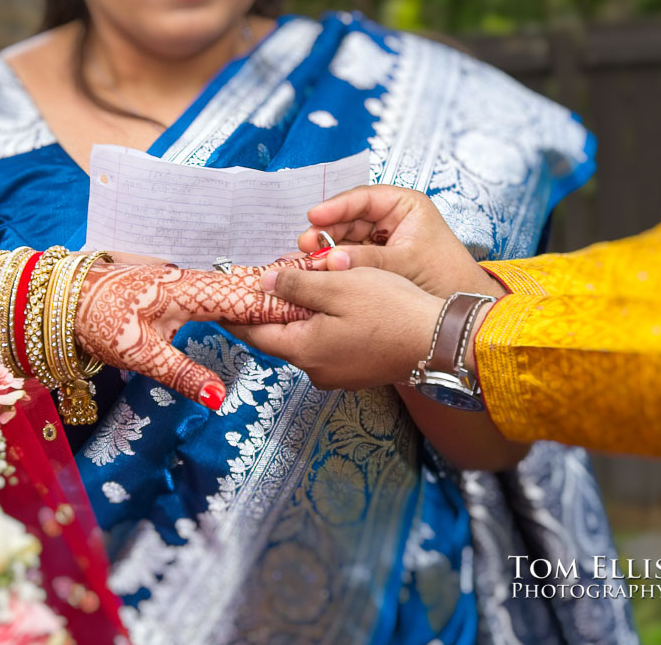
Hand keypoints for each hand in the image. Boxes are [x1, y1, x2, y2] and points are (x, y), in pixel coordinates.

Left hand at [76, 255, 325, 408]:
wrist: (66, 298)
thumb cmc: (99, 322)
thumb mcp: (140, 354)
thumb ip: (183, 374)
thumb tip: (219, 399)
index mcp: (188, 292)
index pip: (246, 299)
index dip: (282, 304)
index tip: (316, 307)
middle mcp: (194, 281)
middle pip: (249, 285)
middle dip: (287, 288)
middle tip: (331, 282)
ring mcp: (188, 281)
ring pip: (239, 283)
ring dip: (272, 286)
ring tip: (312, 284)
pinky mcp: (181, 286)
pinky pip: (224, 286)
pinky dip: (250, 287)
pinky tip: (265, 290)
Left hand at [229, 265, 528, 470]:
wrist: (442, 342)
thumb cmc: (391, 310)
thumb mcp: (338, 286)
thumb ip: (295, 286)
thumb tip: (262, 284)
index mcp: (303, 350)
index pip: (252, 333)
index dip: (233, 313)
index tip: (218, 298)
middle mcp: (315, 370)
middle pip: (277, 338)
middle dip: (264, 312)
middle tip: (253, 285)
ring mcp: (337, 375)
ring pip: (302, 341)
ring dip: (294, 317)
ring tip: (290, 288)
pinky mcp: (357, 372)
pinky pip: (325, 347)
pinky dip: (317, 326)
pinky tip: (326, 306)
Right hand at [299, 185, 505, 297]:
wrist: (458, 309)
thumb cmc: (445, 276)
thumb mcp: (404, 263)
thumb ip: (367, 260)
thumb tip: (332, 260)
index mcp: (405, 205)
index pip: (363, 198)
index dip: (335, 207)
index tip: (313, 216)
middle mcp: (391, 218)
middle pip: (349, 217)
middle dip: (326, 231)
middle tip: (305, 244)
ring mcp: (382, 238)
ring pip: (346, 237)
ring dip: (326, 248)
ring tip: (307, 259)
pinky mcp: (376, 259)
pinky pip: (349, 256)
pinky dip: (335, 263)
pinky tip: (319, 269)